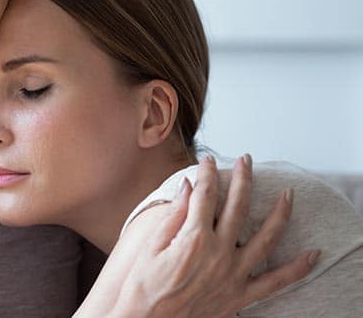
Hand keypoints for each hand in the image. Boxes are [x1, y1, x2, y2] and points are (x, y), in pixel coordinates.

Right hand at [83, 155, 318, 317]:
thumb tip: (187, 186)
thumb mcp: (152, 246)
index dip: (206, 173)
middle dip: (243, 179)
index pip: (204, 195)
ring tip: (288, 194)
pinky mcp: (241, 295)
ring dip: (280, 213)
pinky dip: (297, 269)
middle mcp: (219, 253)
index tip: (207, 160)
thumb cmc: (144, 286)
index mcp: (194, 238)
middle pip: (238, 207)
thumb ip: (174, 214)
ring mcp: (233, 274)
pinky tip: (312, 254)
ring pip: (266, 238)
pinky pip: (276, 282)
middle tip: (246, 160)